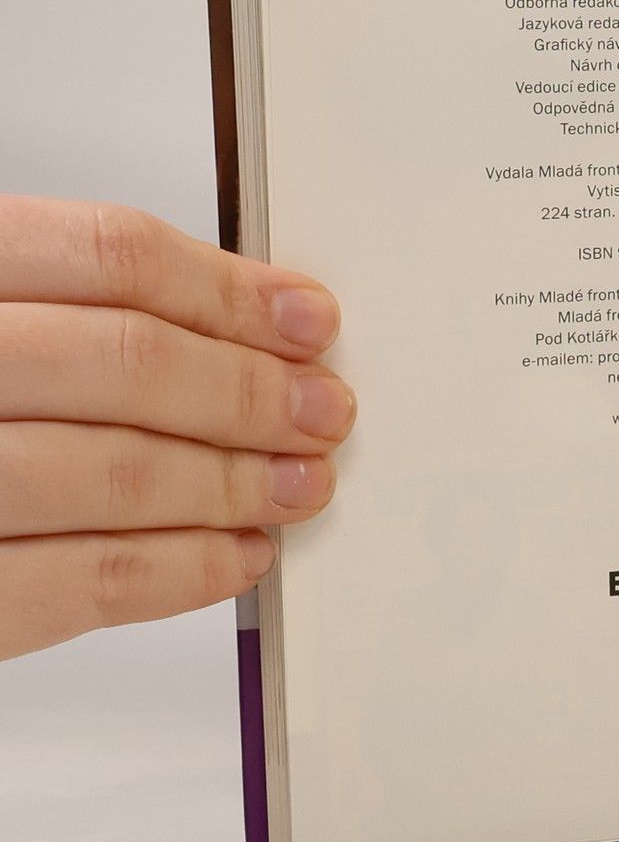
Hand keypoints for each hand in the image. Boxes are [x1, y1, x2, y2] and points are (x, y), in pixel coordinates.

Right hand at [0, 197, 353, 660]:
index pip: (106, 254)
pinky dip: (176, 573)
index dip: (227, 291)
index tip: (307, 321)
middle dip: (245, 393)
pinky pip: (72, 587)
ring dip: (229, 486)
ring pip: (108, 474)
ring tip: (297, 486)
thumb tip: (248, 318)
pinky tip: (234, 558)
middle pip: (121, 361)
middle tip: (322, 412)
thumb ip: (74, 307)